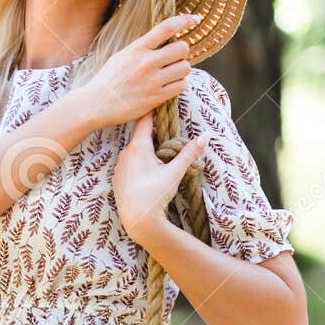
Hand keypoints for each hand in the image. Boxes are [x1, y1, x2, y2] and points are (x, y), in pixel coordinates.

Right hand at [84, 13, 201, 129]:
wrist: (96, 104)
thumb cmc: (108, 80)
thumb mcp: (121, 56)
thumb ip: (142, 47)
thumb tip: (163, 37)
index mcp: (136, 49)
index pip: (166, 27)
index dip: (184, 20)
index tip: (195, 19)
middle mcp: (146, 63)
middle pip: (182, 48)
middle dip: (182, 53)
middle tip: (174, 58)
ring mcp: (152, 81)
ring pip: (185, 68)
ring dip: (182, 70)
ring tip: (171, 74)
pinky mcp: (156, 97)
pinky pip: (181, 86)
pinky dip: (179, 85)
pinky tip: (169, 86)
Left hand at [112, 109, 208, 243]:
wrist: (137, 221)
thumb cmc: (155, 195)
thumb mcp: (175, 172)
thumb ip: (189, 152)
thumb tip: (206, 135)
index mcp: (138, 147)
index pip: (145, 120)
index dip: (154, 111)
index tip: (160, 103)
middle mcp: (125, 152)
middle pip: (140, 135)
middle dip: (154, 133)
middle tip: (167, 133)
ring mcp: (119, 165)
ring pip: (134, 150)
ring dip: (146, 149)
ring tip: (160, 156)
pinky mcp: (117, 177)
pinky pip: (128, 163)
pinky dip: (138, 162)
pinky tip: (147, 173)